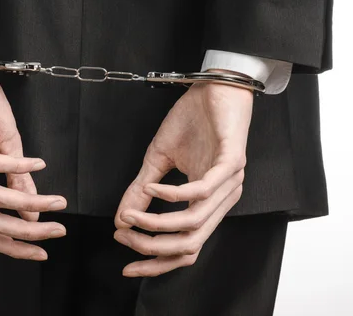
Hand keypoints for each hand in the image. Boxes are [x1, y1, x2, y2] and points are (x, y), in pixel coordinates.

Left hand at [0, 65, 66, 260]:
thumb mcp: (6, 147)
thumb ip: (17, 180)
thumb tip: (32, 213)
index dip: (11, 247)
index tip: (40, 252)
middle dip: (24, 235)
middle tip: (56, 231)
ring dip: (28, 202)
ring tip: (57, 201)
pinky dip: (17, 166)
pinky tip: (38, 163)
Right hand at [114, 76, 253, 276]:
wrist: (215, 86)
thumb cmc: (192, 120)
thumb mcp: (158, 159)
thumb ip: (141, 190)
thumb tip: (120, 219)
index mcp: (207, 202)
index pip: (186, 247)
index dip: (158, 263)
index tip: (128, 266)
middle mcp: (221, 200)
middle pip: (190, 244)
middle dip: (152, 247)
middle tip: (123, 237)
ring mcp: (229, 183)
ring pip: (194, 222)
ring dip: (156, 223)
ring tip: (130, 215)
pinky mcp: (231, 162)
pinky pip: (201, 190)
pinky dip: (172, 194)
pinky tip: (152, 187)